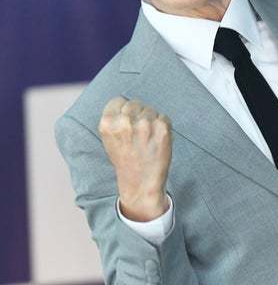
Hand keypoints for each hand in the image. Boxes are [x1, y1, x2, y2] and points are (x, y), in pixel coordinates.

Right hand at [98, 96, 171, 220]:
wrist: (141, 183)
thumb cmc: (125, 159)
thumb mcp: (110, 140)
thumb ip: (115, 120)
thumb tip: (126, 102)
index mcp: (107, 124)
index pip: (118, 101)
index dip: (123, 111)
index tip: (127, 123)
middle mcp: (124, 122)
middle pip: (135, 103)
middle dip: (138, 115)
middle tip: (138, 134)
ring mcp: (144, 125)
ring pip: (150, 109)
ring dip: (151, 120)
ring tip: (147, 139)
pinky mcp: (162, 129)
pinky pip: (163, 117)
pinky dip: (163, 126)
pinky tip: (156, 140)